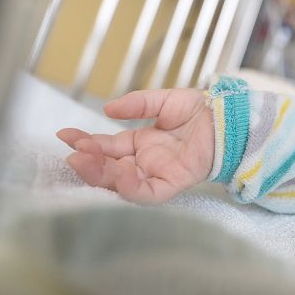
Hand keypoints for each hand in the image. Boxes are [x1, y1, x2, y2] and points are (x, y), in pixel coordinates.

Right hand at [57, 88, 213, 203]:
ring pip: (123, 183)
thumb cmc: (200, 110)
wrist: (229, 117)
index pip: (106, 147)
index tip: (65, 135)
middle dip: (88, 163)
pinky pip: (148, 192)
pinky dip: (132, 187)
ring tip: (85, 161)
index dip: (86, 143)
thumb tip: (107, 109)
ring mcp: (158, 174)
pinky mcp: (173, 183)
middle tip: (72, 154)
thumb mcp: (163, 101)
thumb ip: (137, 105)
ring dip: (102, 175)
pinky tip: (120, 173)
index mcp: (140, 144)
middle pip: (109, 169)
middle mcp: (145, 162)